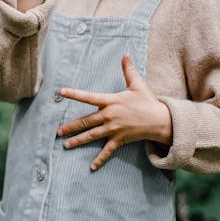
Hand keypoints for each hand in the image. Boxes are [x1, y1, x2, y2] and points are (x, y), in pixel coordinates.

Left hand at [56, 54, 172, 170]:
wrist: (161, 120)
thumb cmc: (148, 101)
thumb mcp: (137, 84)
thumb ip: (128, 69)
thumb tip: (125, 53)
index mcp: (111, 101)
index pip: (89, 97)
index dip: (74, 94)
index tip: (61, 92)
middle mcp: (110, 116)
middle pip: (86, 121)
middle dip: (71, 126)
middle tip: (58, 131)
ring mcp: (114, 129)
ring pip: (92, 136)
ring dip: (78, 140)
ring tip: (65, 144)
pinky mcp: (120, 139)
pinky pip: (108, 151)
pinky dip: (100, 159)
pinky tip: (91, 167)